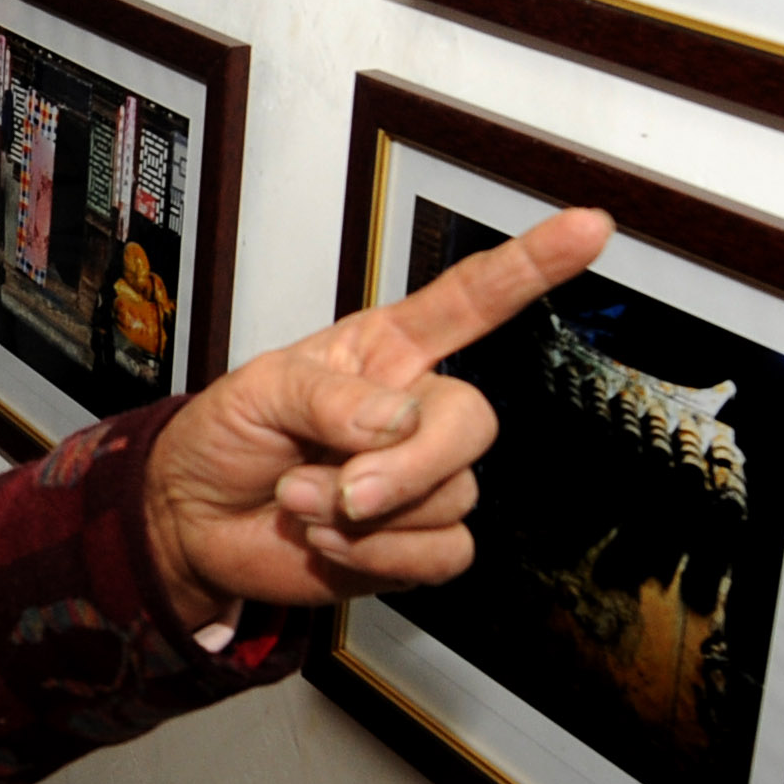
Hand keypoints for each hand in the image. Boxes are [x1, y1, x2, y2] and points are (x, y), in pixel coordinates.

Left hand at [139, 208, 612, 623]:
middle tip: (344, 488)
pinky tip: (329, 542)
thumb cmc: (226, 438)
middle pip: (473, 422)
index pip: (472, 300)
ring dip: (367, 514)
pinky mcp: (417, 543)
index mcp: (387, 350)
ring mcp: (423, 479)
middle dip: (413, 463)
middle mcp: (416, 410)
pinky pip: (442, 554)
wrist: (195, 523)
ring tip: (300, 501)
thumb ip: (326, 396)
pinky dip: (379, 556)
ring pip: (453, 496)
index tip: (589, 227)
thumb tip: (398, 422)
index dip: (531, 265)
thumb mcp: (257, 390)